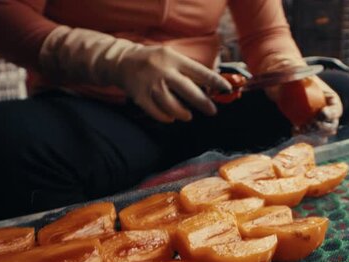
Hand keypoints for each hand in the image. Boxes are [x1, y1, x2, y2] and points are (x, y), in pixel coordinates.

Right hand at [116, 46, 231, 122]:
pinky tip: (171, 117)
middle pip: (189, 91)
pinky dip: (167, 118)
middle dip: (204, 103)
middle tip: (212, 111)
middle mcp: (164, 72)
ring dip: (184, 114)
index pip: (200, 72)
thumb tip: (211, 85)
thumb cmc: (154, 60)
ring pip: (173, 106)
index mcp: (174, 60)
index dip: (216, 81)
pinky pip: (157, 113)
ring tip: (188, 115)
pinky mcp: (140, 96)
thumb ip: (189, 69)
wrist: (122, 61)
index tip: (227, 89)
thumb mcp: (172, 57)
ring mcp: (151, 85)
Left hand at [298, 76, 342, 136]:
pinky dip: (303, 139)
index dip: (331, 114)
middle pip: (331, 128)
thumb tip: (300, 76)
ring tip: (301, 129)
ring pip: (321, 138)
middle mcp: (328, 114)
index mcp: (332, 100)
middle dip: (320, 128)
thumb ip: (300, 73)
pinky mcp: (307, 130)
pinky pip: (309, 140)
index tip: (320, 113)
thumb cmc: (293, 75)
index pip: (336, 111)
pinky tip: (294, 130)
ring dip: (312, 137)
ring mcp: (318, 124)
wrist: (283, 84)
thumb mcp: (298, 72)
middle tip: (308, 124)